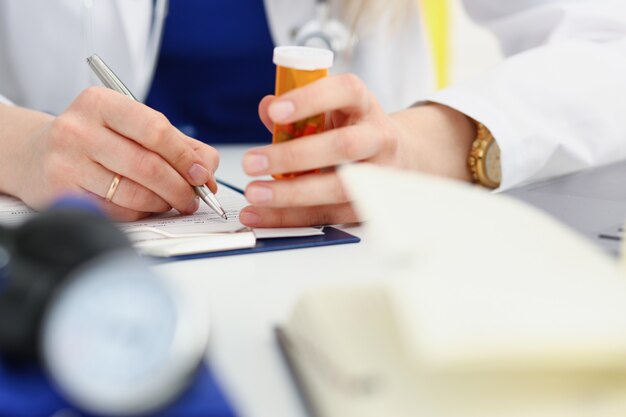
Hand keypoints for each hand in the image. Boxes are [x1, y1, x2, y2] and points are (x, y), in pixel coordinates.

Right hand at [0, 87, 218, 220]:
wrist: (37, 153)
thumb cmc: (95, 138)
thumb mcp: (131, 126)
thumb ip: (176, 143)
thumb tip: (208, 169)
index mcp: (101, 103)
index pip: (156, 130)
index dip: (186, 156)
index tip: (203, 174)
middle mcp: (79, 129)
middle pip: (148, 165)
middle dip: (180, 187)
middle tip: (194, 197)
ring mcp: (67, 161)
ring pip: (134, 193)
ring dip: (163, 203)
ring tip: (173, 202)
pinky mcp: (62, 192)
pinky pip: (117, 211)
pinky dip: (141, 213)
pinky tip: (146, 206)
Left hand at [240, 74, 475, 226]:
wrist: (399, 157)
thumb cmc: (352, 130)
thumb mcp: (330, 110)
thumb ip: (298, 110)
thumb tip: (267, 109)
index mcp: (364, 105)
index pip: (345, 92)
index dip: (311, 99)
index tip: (276, 111)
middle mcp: (378, 138)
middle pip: (343, 147)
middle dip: (294, 156)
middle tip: (251, 162)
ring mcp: (378, 176)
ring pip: (338, 188)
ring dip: (291, 194)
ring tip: (255, 194)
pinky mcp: (368, 207)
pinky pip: (329, 215)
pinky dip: (290, 218)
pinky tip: (261, 215)